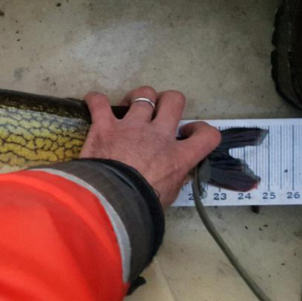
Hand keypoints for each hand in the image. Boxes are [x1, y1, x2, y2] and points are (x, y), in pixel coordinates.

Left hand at [79, 86, 220, 208]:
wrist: (112, 201)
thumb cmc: (141, 205)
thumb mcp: (168, 197)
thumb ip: (174, 180)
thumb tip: (176, 174)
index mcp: (178, 156)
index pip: (207, 135)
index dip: (201, 130)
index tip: (189, 134)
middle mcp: (158, 134)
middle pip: (173, 100)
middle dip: (168, 101)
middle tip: (158, 111)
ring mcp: (131, 127)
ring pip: (143, 95)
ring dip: (137, 97)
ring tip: (128, 105)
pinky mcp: (105, 126)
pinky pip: (99, 103)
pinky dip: (95, 100)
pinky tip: (94, 101)